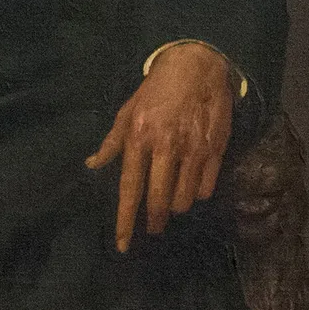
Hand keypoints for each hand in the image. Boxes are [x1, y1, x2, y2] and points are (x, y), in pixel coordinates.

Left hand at [84, 42, 234, 252]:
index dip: (126, 221)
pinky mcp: (215, 149)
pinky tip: (193, 184)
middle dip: (155, 221)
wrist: (197, 65)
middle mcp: (165, 146)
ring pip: (185, 199)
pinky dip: (198, 193)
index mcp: (139, 137)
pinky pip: (206, 188)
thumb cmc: (157, 89)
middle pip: (159, 200)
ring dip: (177, 206)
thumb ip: (112, 142)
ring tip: (173, 198)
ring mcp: (193, 149)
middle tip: (154, 227)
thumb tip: (92, 165)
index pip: (130, 189)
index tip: (123, 245)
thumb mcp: (128, 111)